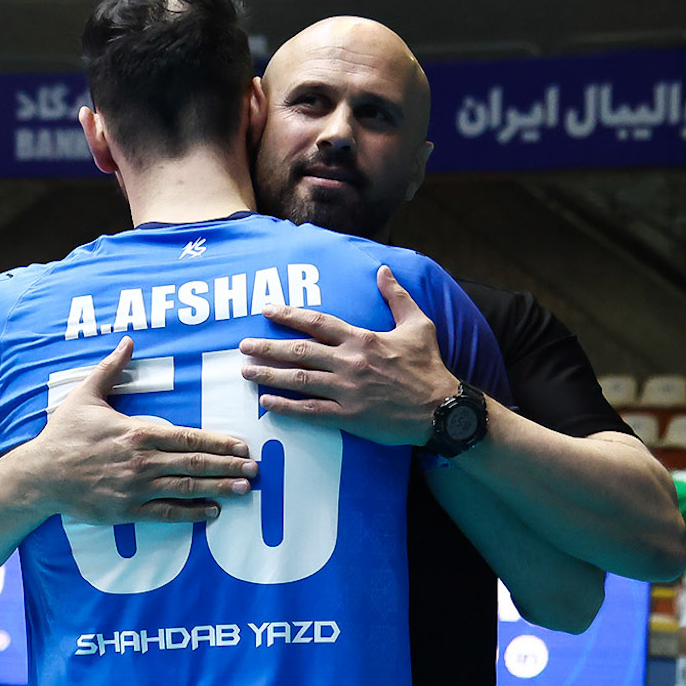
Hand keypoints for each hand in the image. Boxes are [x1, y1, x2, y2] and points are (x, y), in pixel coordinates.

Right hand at [18, 337, 256, 524]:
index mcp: (137, 431)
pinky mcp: (126, 510)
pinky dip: (192, 512)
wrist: (40, 474)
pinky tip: (212, 511)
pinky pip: (167, 513)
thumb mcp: (85, 395)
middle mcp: (142, 461)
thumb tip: (126, 340)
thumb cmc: (63, 434)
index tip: (242, 445)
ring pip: (186, 487)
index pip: (189, 437)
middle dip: (228, 466)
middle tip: (255, 469)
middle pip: (195, 463)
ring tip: (243, 488)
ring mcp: (136, 488)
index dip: (219, 442)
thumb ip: (110, 368)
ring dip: (218, 488)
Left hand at [239, 266, 456, 445]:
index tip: (266, 310)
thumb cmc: (429, 366)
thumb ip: (397, 297)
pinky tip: (266, 402)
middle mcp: (350, 363)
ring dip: (268, 375)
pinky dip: (285, 407)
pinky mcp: (348, 416)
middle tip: (242, 346)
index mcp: (362, 339)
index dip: (289, 315)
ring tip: (246, 372)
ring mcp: (346, 391)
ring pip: (298, 380)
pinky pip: (309, 411)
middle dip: (267, 347)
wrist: (442, 410)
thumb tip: (384, 270)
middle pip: (299, 351)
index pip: (318, 323)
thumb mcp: (418, 325)